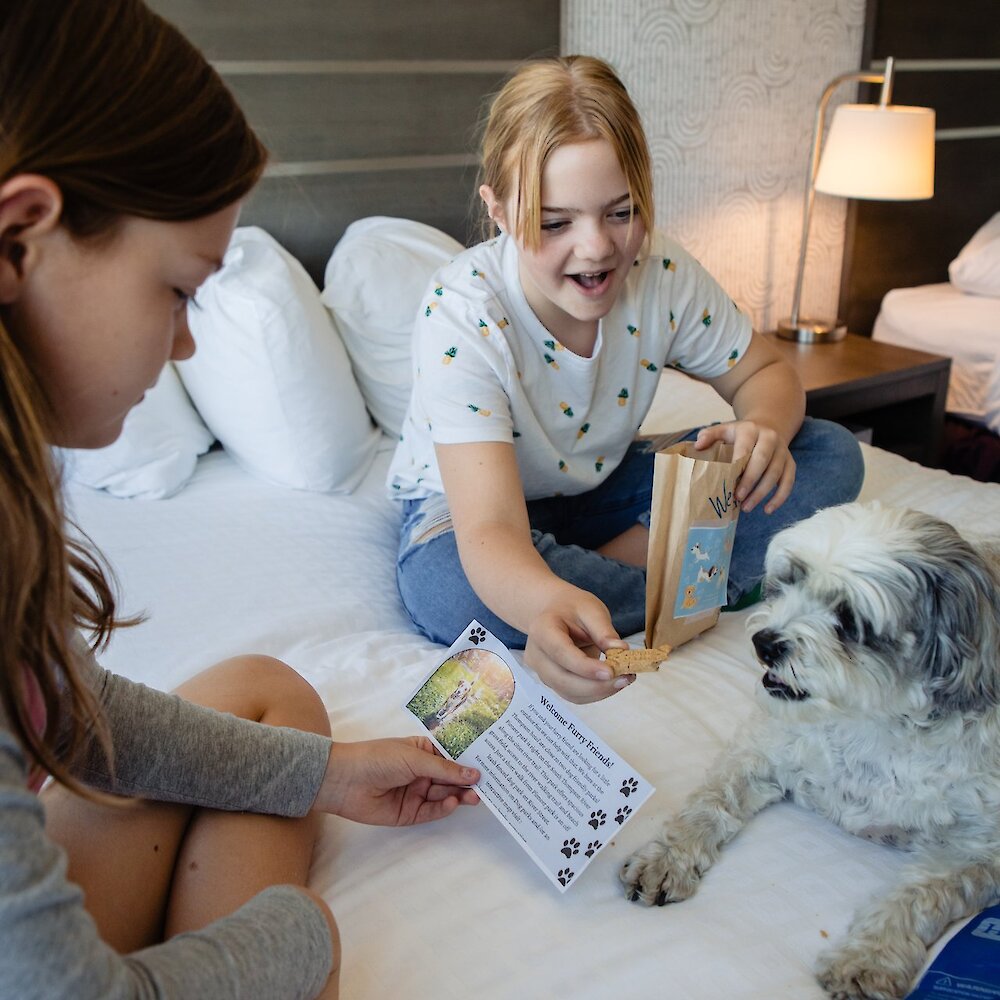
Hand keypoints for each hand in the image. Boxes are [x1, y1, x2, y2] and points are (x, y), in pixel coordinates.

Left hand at [314, 737, 479, 825]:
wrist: (344, 781)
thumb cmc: (378, 758)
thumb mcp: (414, 758)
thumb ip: (444, 769)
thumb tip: (474, 773)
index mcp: (423, 752)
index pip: (451, 758)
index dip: (469, 762)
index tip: (492, 766)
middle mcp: (422, 772)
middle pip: (450, 779)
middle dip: (467, 782)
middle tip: (486, 787)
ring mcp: (416, 793)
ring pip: (443, 796)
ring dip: (458, 796)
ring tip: (473, 797)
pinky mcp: (409, 813)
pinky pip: (431, 811)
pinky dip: (443, 808)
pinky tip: (452, 802)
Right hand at [524, 586, 633, 703]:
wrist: (556, 613)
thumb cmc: (572, 609)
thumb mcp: (591, 610)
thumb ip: (604, 630)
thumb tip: (621, 650)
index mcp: (542, 630)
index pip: (561, 653)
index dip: (585, 667)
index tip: (611, 672)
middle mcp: (537, 655)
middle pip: (563, 679)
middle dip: (596, 685)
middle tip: (626, 678)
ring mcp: (542, 672)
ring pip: (569, 692)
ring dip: (599, 692)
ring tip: (624, 679)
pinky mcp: (552, 682)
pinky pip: (574, 695)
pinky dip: (595, 693)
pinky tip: (612, 683)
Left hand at [694, 420, 794, 513]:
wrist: (768, 427)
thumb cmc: (740, 434)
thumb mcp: (724, 430)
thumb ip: (709, 435)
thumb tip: (698, 445)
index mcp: (751, 430)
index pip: (745, 448)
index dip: (738, 466)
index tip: (728, 482)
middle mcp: (770, 438)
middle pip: (763, 461)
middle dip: (750, 481)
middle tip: (737, 498)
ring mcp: (782, 451)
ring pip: (776, 473)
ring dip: (762, 493)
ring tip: (746, 507)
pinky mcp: (790, 463)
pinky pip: (789, 481)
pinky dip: (780, 497)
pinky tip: (767, 509)